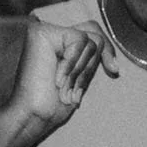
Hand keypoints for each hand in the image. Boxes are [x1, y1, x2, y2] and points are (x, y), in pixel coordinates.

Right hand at [12, 13, 116, 135]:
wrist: (33, 116)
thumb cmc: (55, 103)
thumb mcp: (82, 77)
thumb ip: (92, 59)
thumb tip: (112, 56)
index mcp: (61, 43)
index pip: (94, 32)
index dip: (107, 50)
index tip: (114, 70)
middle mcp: (53, 33)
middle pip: (96, 34)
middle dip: (94, 65)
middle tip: (76, 90)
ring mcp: (46, 30)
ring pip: (90, 40)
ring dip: (82, 71)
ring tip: (64, 87)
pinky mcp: (42, 32)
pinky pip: (79, 40)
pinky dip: (73, 64)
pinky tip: (57, 79)